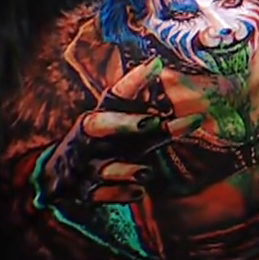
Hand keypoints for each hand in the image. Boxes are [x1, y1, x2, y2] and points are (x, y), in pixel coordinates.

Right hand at [39, 60, 200, 205]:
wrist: (61, 175)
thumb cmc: (108, 143)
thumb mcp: (127, 129)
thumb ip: (157, 121)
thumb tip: (198, 112)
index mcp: (102, 116)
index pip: (117, 94)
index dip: (135, 80)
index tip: (156, 64)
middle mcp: (91, 138)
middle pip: (100, 125)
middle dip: (124, 123)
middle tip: (151, 121)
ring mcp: (87, 165)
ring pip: (103, 167)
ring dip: (125, 170)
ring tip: (147, 172)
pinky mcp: (86, 189)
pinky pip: (100, 194)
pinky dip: (118, 194)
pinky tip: (138, 193)